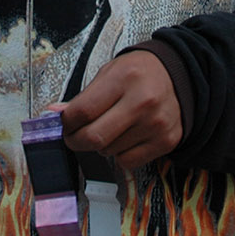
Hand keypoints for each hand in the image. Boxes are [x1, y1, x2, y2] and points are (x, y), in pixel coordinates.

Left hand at [55, 50, 181, 169]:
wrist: (179, 76)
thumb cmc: (140, 73)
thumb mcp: (110, 73)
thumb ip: (84, 96)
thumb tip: (55, 114)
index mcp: (124, 78)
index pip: (83, 111)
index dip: (66, 122)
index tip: (63, 124)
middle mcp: (142, 102)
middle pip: (94, 137)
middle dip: (76, 140)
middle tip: (74, 136)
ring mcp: (155, 124)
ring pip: (109, 152)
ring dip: (100, 145)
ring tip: (109, 128)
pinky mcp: (165, 141)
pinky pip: (127, 162)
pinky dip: (119, 154)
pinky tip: (125, 137)